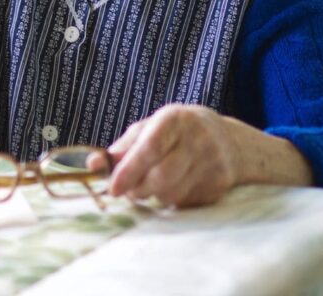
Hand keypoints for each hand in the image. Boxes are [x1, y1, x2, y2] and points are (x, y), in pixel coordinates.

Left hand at [106, 104, 312, 207]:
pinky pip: (184, 203)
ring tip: (153, 184)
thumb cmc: (179, 133)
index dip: (129, 170)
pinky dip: (172, 200)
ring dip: (154, 195)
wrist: (229, 141)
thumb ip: (122, 146)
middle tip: (128, 190)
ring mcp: (212, 163)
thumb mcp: (152, 128)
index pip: (151, 147)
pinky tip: (176, 185)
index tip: (113, 187)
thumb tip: (93, 164)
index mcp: (176, 119)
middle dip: (138, 189)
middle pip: (161, 176)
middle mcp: (198, 139)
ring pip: (171, 194)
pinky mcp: (218, 185)